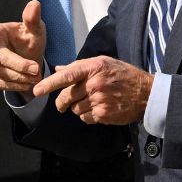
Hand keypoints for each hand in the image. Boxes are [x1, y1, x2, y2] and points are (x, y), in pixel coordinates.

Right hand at [0, 0, 46, 95]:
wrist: (29, 60)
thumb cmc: (30, 40)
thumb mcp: (35, 29)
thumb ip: (33, 20)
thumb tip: (35, 4)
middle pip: (0, 59)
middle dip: (19, 66)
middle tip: (37, 70)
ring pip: (0, 74)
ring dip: (20, 78)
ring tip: (36, 77)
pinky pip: (0, 84)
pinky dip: (16, 85)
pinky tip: (27, 82)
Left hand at [32, 56, 152, 124]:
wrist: (145, 94)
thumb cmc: (123, 75)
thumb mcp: (103, 63)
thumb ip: (79, 66)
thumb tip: (59, 68)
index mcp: (94, 67)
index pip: (67, 76)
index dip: (49, 83)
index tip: (36, 91)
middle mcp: (95, 84)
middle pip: (67, 96)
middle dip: (62, 101)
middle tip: (62, 103)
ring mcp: (99, 100)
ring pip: (75, 108)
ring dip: (78, 107)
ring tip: (92, 101)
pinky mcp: (103, 115)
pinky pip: (84, 118)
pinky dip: (87, 115)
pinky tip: (98, 108)